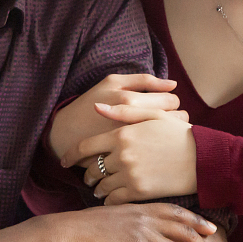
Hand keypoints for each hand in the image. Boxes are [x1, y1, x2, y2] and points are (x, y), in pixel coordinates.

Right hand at [44, 203, 221, 241]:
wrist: (61, 235)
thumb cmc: (79, 231)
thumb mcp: (108, 219)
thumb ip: (127, 222)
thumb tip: (136, 234)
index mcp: (139, 208)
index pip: (177, 213)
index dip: (197, 221)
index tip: (211, 231)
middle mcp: (145, 218)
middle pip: (187, 234)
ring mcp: (141, 233)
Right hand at [48, 74, 180, 160]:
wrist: (67, 133)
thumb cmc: (92, 104)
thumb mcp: (113, 83)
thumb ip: (144, 81)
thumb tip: (174, 84)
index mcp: (131, 101)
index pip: (171, 100)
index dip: (172, 102)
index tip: (165, 105)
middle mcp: (133, 123)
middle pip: (175, 119)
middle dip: (175, 118)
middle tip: (165, 120)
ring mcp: (132, 144)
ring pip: (170, 137)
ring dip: (171, 134)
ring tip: (162, 132)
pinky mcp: (130, 160)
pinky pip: (160, 153)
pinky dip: (162, 148)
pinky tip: (155, 144)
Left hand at [66, 103, 197, 203]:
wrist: (203, 159)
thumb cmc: (178, 135)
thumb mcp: (152, 116)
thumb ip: (122, 111)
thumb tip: (94, 106)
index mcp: (122, 134)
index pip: (85, 147)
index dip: (71, 155)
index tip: (65, 161)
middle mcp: (122, 155)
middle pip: (91, 168)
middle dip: (87, 173)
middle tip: (88, 177)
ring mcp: (130, 174)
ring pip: (101, 186)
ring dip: (97, 188)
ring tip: (99, 189)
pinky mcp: (139, 192)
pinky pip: (113, 199)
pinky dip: (109, 200)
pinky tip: (111, 198)